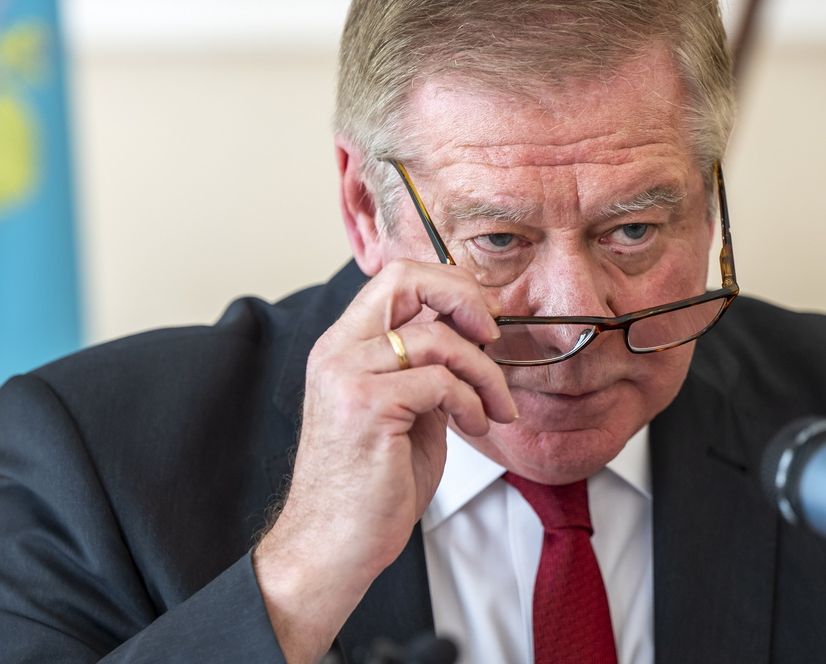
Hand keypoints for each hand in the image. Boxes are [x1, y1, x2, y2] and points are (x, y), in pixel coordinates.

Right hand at [254, 259, 516, 661]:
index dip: (447, 286)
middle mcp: (338, 351)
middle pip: (408, 281)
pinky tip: (473, 426)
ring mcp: (348, 375)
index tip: (481, 319)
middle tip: (492, 334)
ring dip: (484, 373)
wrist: (331, 546)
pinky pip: (443, 382)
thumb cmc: (367, 490)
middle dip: (464, 298)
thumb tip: (471, 347)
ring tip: (493, 408)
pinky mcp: (369, 406)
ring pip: (438, 338)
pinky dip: (472, 403)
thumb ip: (426, 374)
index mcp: (342, 347)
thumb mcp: (403, 414)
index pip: (395, 279)